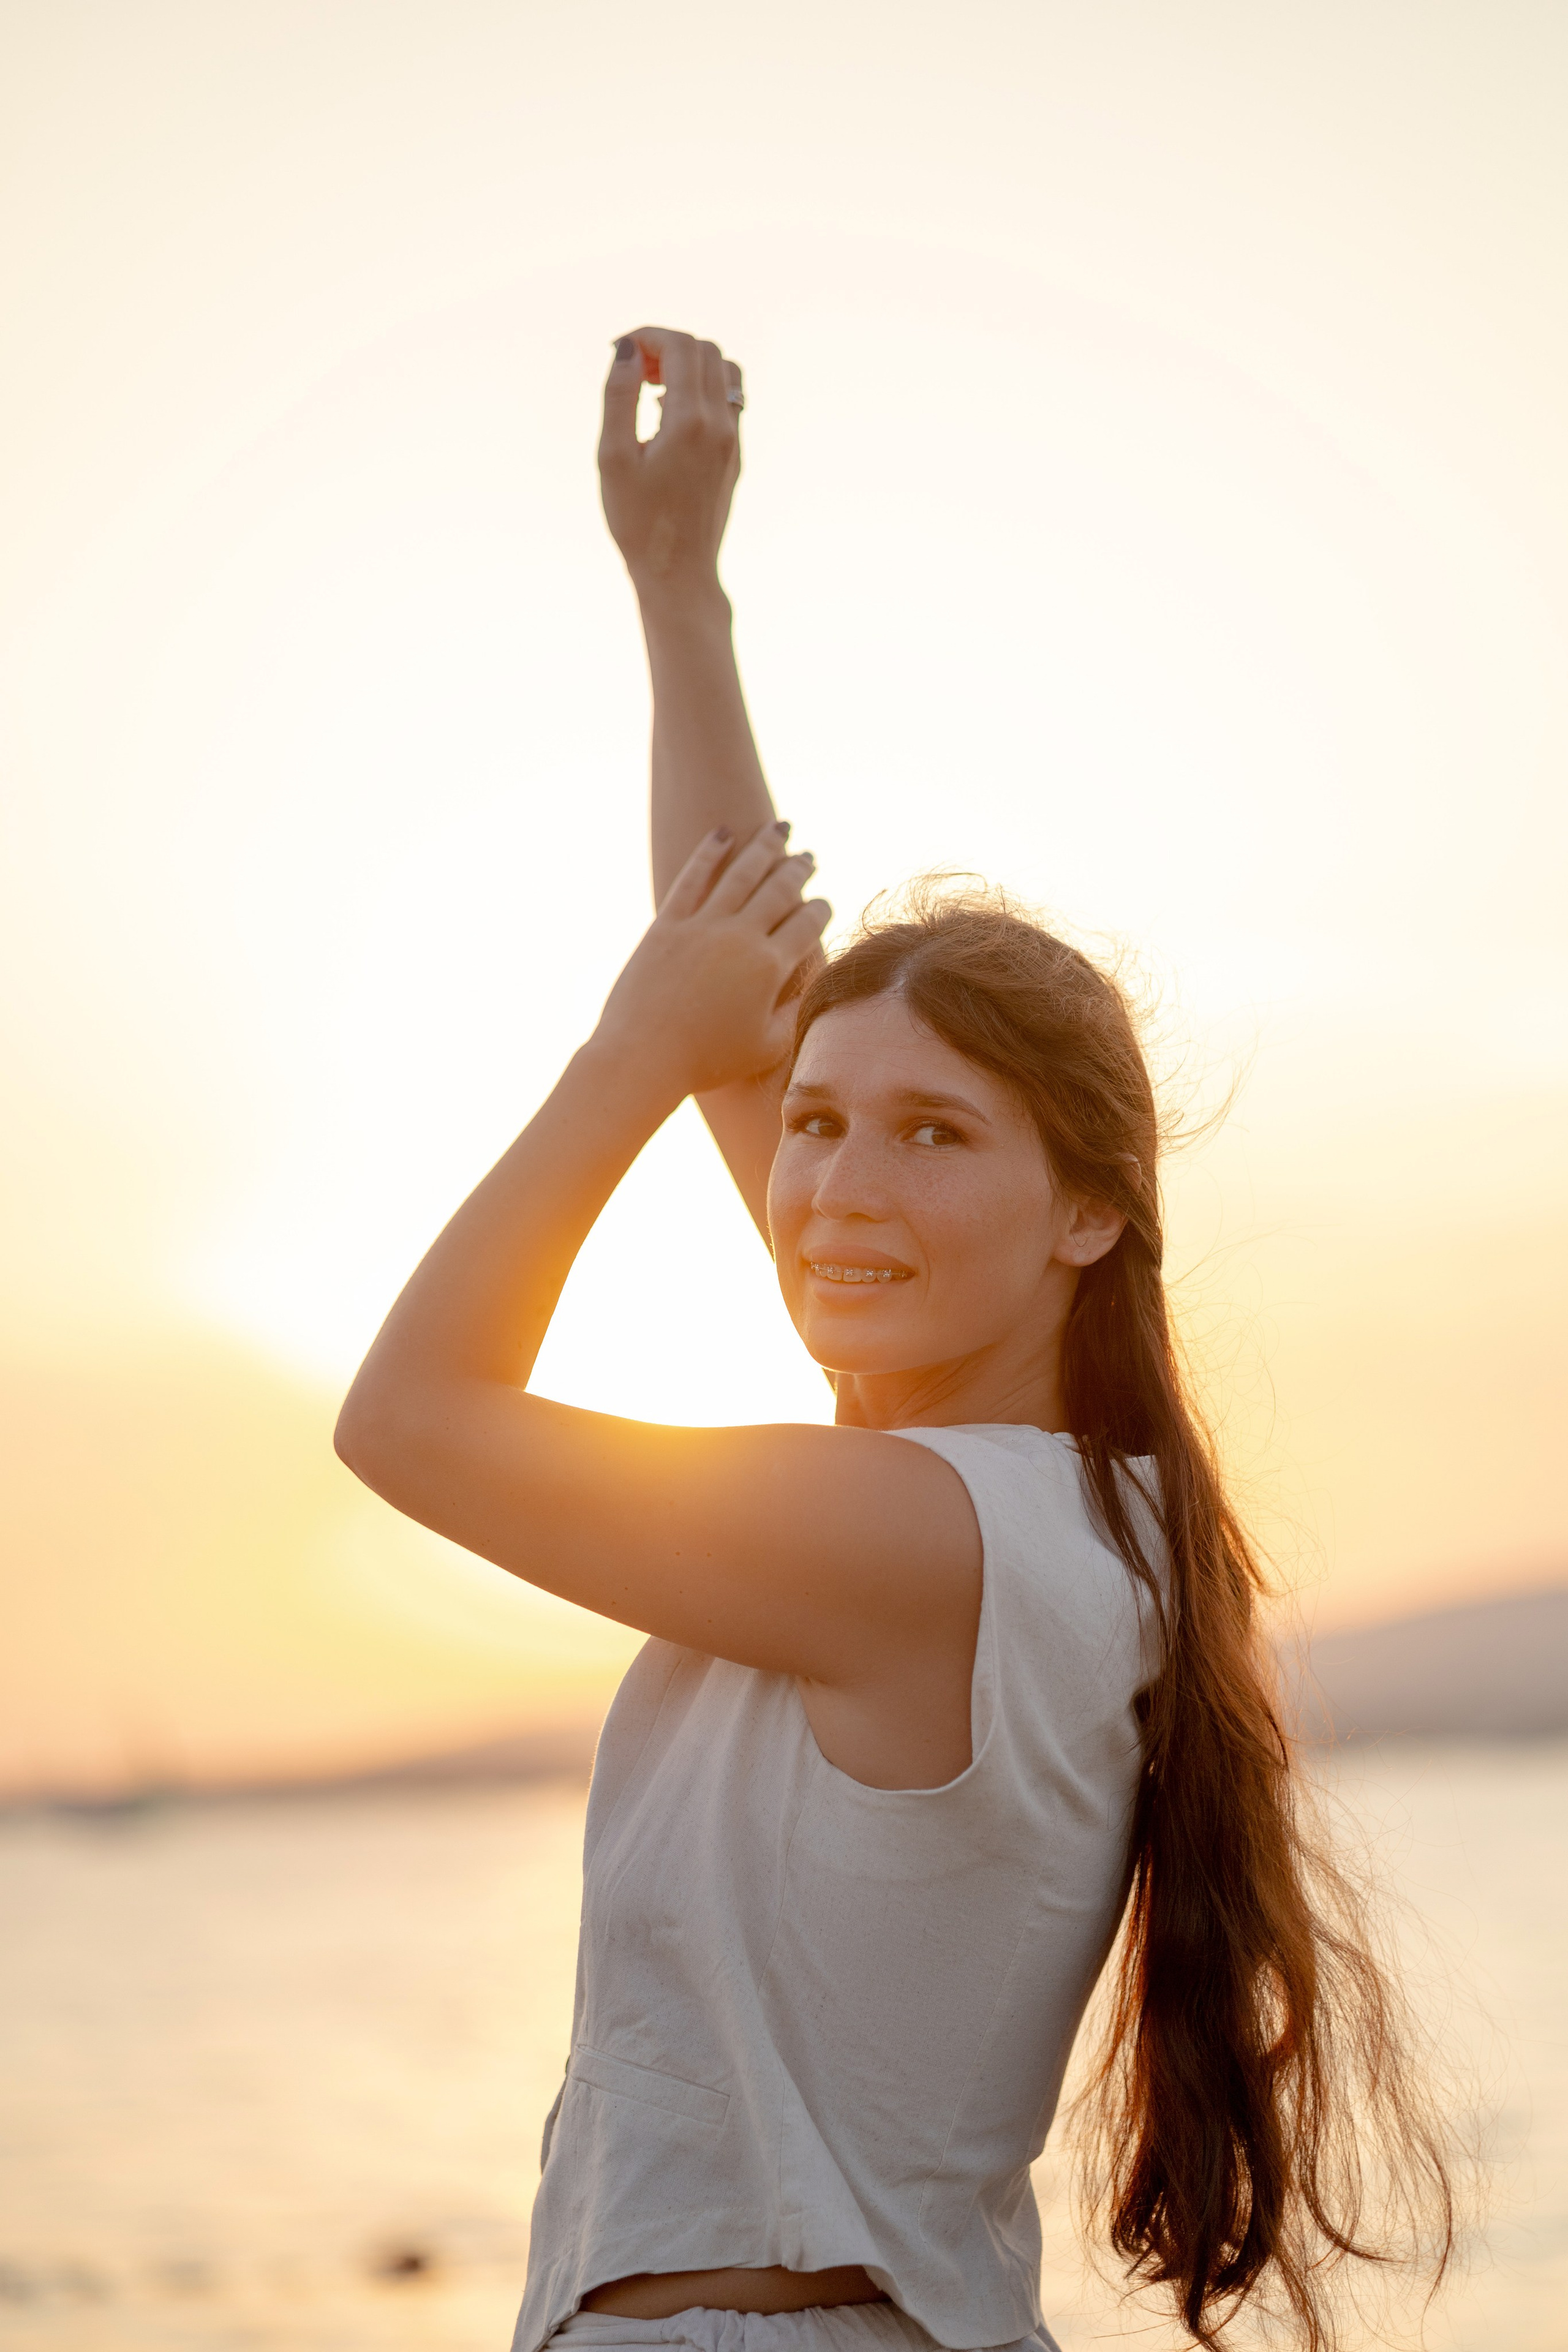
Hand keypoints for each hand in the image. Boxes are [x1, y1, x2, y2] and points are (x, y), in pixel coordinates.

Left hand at [593, 822, 830, 1097]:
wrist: (643, 1058)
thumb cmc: (707, 1061)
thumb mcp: (765, 1046)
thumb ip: (793, 1012)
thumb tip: (808, 986)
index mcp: (770, 967)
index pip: (806, 925)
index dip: (820, 909)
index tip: (823, 902)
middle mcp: (739, 937)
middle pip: (778, 890)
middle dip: (798, 869)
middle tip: (808, 857)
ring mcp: (701, 926)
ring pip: (741, 873)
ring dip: (764, 847)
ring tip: (779, 829)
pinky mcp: (666, 924)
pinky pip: (691, 878)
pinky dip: (709, 853)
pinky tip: (723, 834)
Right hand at [598, 327, 743, 595]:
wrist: (678, 574)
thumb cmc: (637, 522)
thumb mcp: (613, 459)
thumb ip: (618, 397)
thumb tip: (626, 350)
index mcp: (690, 422)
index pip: (680, 345)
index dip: (647, 336)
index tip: (618, 351)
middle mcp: (721, 425)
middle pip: (704, 349)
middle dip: (666, 346)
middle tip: (633, 370)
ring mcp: (734, 440)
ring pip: (724, 371)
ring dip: (689, 365)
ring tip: (653, 388)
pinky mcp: (735, 455)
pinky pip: (728, 401)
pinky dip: (701, 389)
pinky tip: (669, 414)